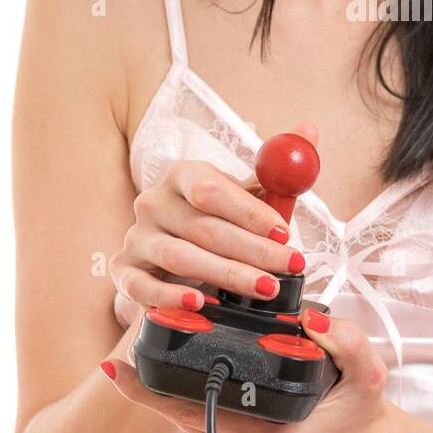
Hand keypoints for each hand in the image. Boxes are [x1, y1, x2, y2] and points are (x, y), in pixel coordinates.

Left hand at [100, 307, 397, 432]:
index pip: (197, 411)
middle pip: (181, 417)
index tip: (120, 368)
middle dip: (149, 387)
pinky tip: (178, 374)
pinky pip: (204, 426)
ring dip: (165, 393)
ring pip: (189, 423)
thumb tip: (310, 319)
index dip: (154, 391)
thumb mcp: (369, 374)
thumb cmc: (364, 413)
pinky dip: (186, 401)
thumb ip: (345, 341)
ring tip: (142, 356)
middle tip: (121, 352)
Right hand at [108, 120, 318, 321]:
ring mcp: (137, 237)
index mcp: (183, 175)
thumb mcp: (245, 195)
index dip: (249, 211)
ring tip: (264, 288)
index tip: (284, 232)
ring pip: (180, 257)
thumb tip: (307, 130)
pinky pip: (142, 286)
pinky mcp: (125, 271)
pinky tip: (198, 303)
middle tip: (288, 266)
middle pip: (204, 227)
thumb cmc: (217, 220)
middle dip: (253, 250)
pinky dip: (171, 296)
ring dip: (227, 275)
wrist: (173, 252)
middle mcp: (154, 202)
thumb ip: (277, 170)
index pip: (211, 188)